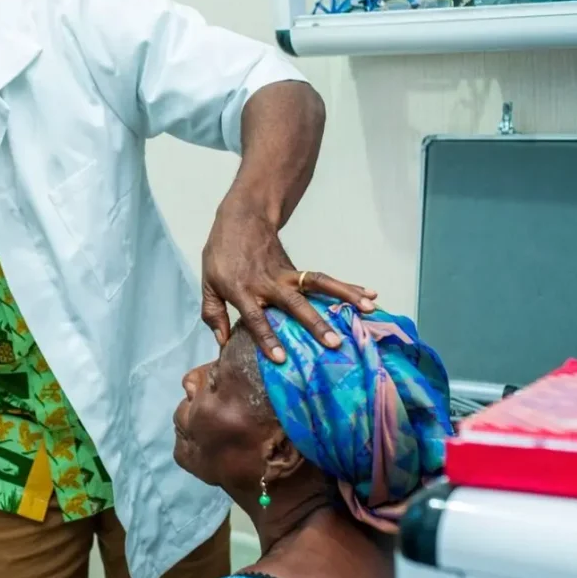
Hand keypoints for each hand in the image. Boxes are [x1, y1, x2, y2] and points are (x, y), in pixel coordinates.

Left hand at [201, 205, 377, 362]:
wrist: (242, 218)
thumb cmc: (222, 254)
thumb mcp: (207, 283)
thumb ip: (213, 313)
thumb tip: (222, 342)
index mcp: (242, 290)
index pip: (256, 317)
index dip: (267, 337)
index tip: (282, 358)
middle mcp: (268, 284)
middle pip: (294, 305)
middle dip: (314, 324)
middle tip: (333, 343)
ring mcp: (285, 275)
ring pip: (317, 286)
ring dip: (342, 297)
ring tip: (367, 310)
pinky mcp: (297, 270)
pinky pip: (324, 280)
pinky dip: (347, 287)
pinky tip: (369, 295)